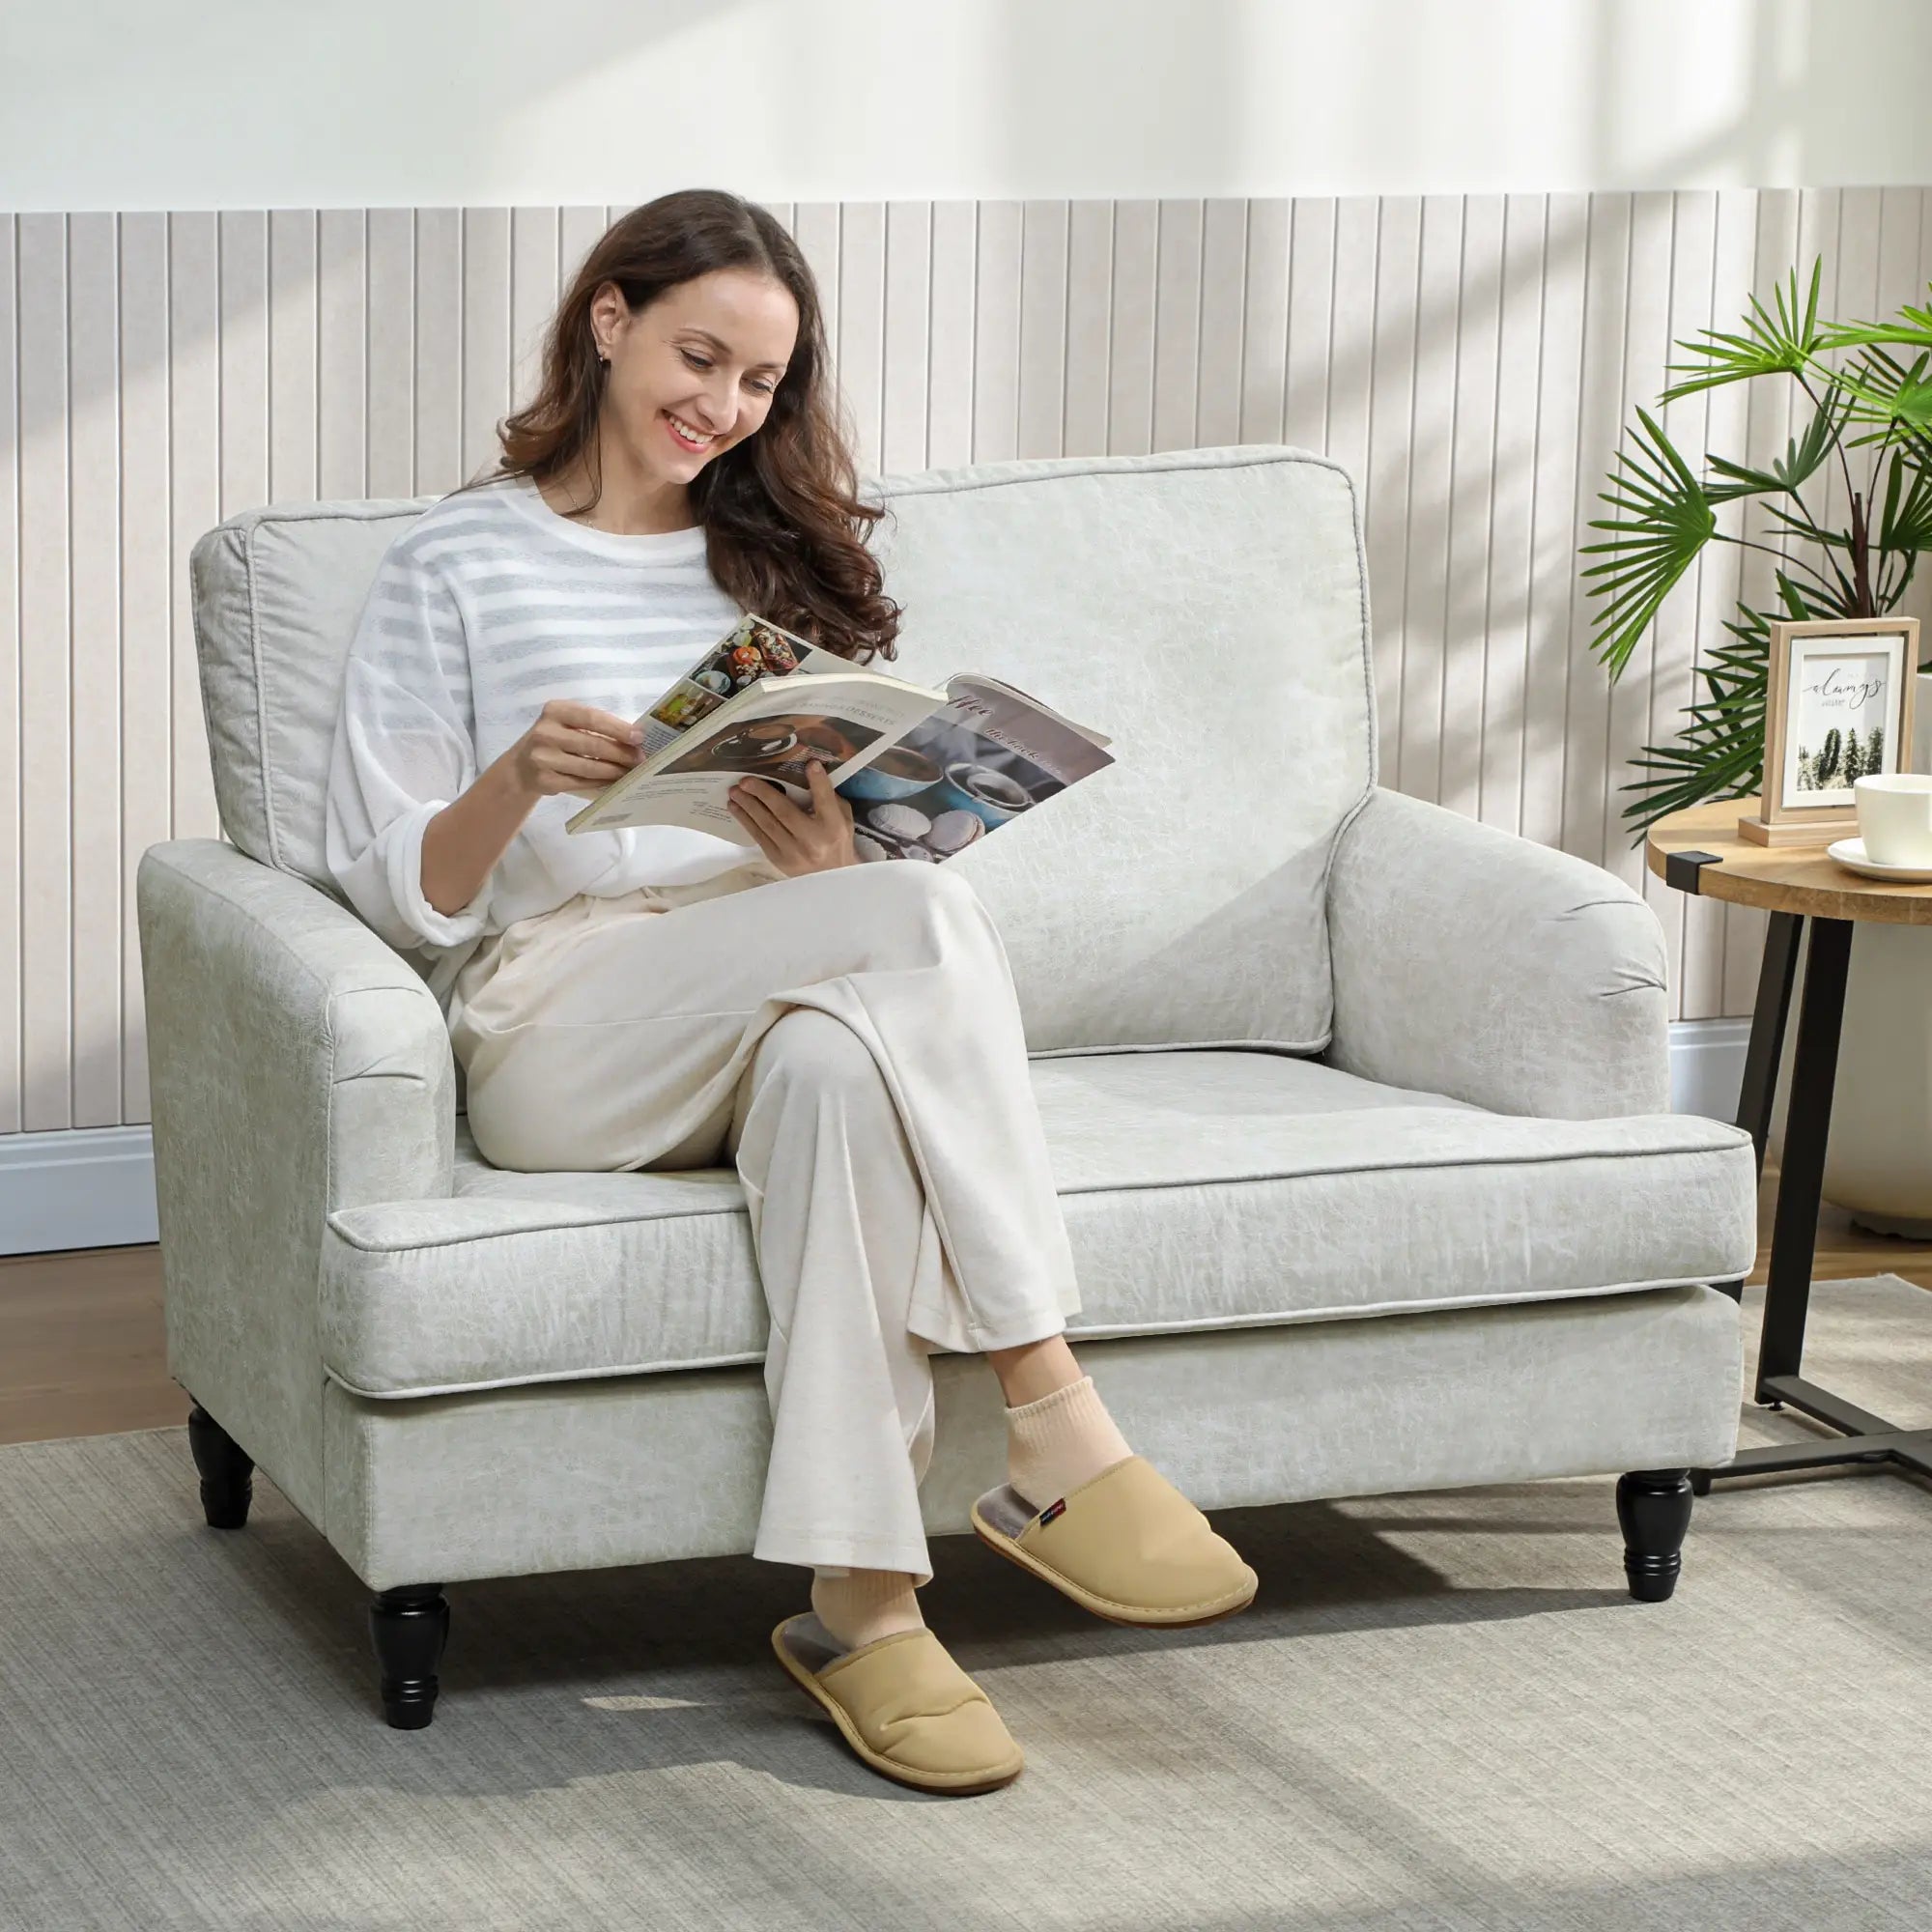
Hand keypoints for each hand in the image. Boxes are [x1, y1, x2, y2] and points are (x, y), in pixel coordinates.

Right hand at [509, 699, 644, 800]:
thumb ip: (593, 726)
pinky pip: (581, 782)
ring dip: (614, 771)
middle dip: (621, 753)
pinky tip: (613, 781)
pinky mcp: (545, 780)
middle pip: (592, 745)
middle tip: (640, 759)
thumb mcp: (566, 723)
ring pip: (588, 767)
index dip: (617, 728)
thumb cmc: (554, 740)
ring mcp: (543, 758)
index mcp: (555, 710)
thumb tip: (634, 737)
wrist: (521, 767)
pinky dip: (600, 782)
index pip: (591, 718)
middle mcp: (545, 732)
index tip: (639, 737)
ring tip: (630, 772)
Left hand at [727, 761, 858, 875]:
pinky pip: (759, 837)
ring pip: (767, 824)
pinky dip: (746, 820)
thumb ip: (828, 798)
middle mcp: (813, 840)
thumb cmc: (836, 841)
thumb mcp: (842, 818)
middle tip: (746, 780)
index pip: (825, 800)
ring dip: (748, 806)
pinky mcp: (779, 860)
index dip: (818, 782)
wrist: (831, 877)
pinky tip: (736, 808)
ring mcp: (793, 852)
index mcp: (833, 827)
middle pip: (785, 812)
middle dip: (763, 793)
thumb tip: (809, 772)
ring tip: (734, 791)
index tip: (810, 764)